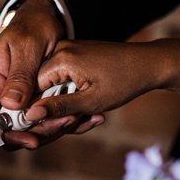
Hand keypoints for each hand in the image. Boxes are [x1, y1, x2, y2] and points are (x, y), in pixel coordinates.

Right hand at [0, 0, 99, 147]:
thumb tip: (9, 105)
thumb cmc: (33, 25)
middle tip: (63, 124)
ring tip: (77, 119)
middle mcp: (1, 93)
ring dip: (52, 128)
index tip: (31, 140)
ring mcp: (18, 97)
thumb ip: (19, 75)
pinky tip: (81, 117)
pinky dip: (61, 119)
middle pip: (11, 129)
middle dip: (37, 133)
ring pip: (30, 127)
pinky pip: (43, 117)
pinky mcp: (34, 98)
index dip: (4, 136)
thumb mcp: (27, 47)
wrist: (46, 16)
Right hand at [24, 39, 166, 122]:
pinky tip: (91, 109)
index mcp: (60, 59)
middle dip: (56, 113)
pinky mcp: (74, 58)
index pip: (30, 90)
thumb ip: (58, 108)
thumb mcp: (90, 101)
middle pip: (40, 91)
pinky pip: (63, 83)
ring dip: (68, 109)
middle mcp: (59, 51)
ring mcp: (66, 53)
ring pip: (52, 90)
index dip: (37, 113)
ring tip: (91, 117)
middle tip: (79, 123)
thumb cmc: (124, 82)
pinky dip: (74, 99)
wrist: (149, 64)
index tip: (50, 128)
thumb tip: (29, 116)